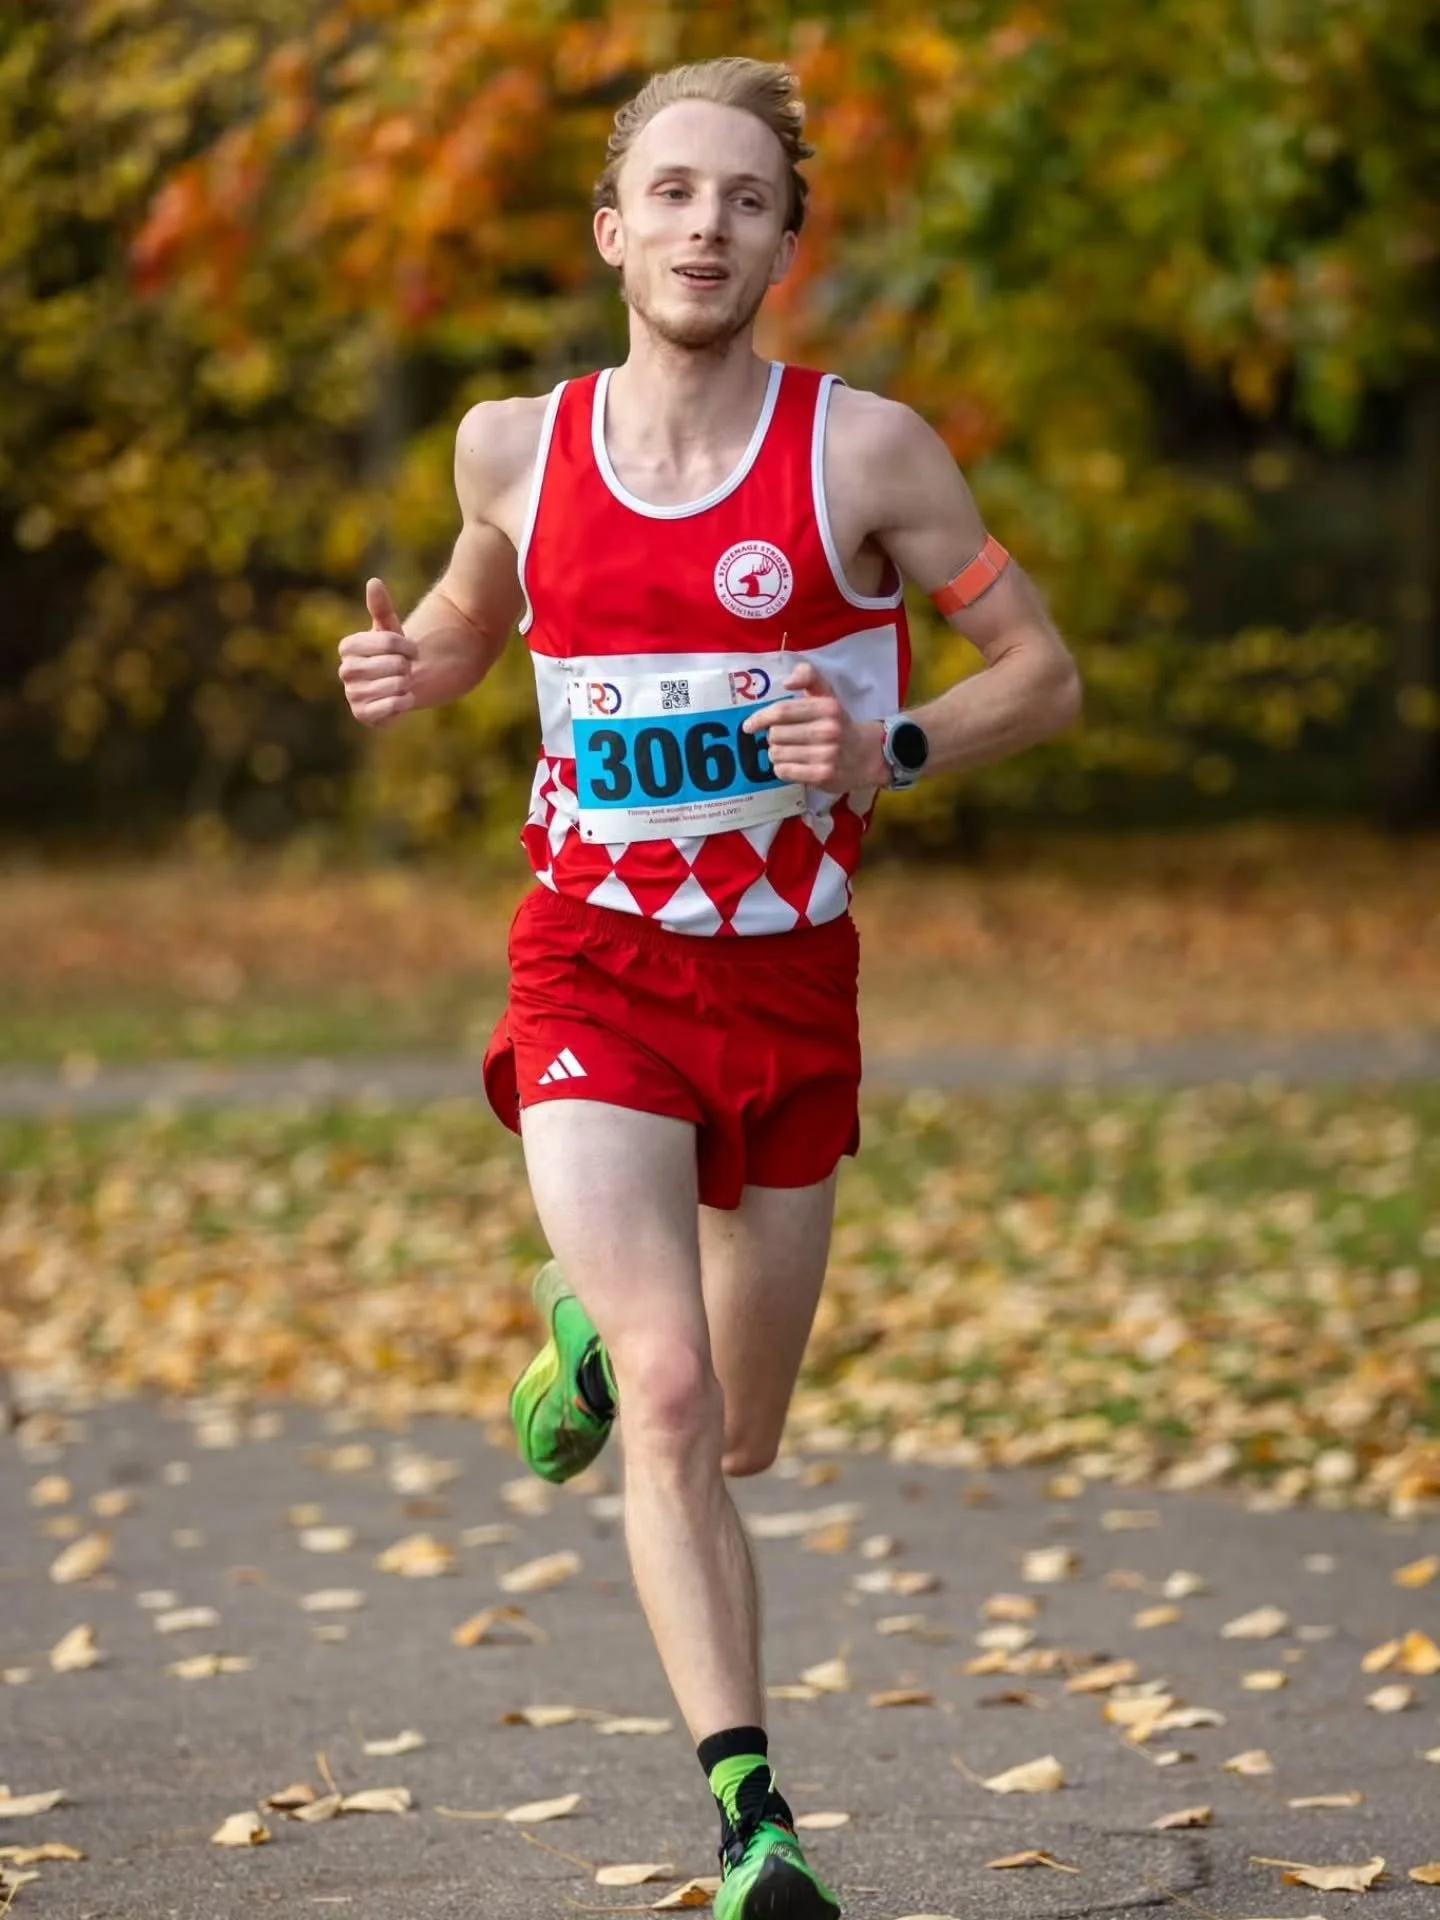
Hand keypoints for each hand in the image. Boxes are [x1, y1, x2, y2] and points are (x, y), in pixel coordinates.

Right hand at [337, 578, 417, 727]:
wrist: (395, 684)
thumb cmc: (392, 653)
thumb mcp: (389, 629)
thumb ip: (382, 607)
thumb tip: (373, 581)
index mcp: (348, 646)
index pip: (387, 642)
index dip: (406, 646)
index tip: (411, 650)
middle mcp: (345, 671)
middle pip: (392, 665)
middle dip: (406, 666)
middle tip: (405, 669)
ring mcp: (352, 695)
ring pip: (394, 685)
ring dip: (406, 684)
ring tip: (403, 683)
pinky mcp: (363, 716)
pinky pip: (391, 707)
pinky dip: (403, 703)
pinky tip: (402, 698)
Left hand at [740, 659, 887, 793]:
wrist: (868, 756)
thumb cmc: (839, 724)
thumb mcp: (828, 695)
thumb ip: (809, 677)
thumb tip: (787, 682)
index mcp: (826, 707)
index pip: (782, 712)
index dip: (760, 718)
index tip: (749, 725)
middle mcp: (827, 730)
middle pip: (775, 735)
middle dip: (773, 737)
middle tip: (783, 739)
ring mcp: (826, 754)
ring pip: (776, 754)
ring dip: (776, 754)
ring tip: (790, 752)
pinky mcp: (822, 775)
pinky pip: (783, 771)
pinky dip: (782, 768)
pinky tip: (793, 765)